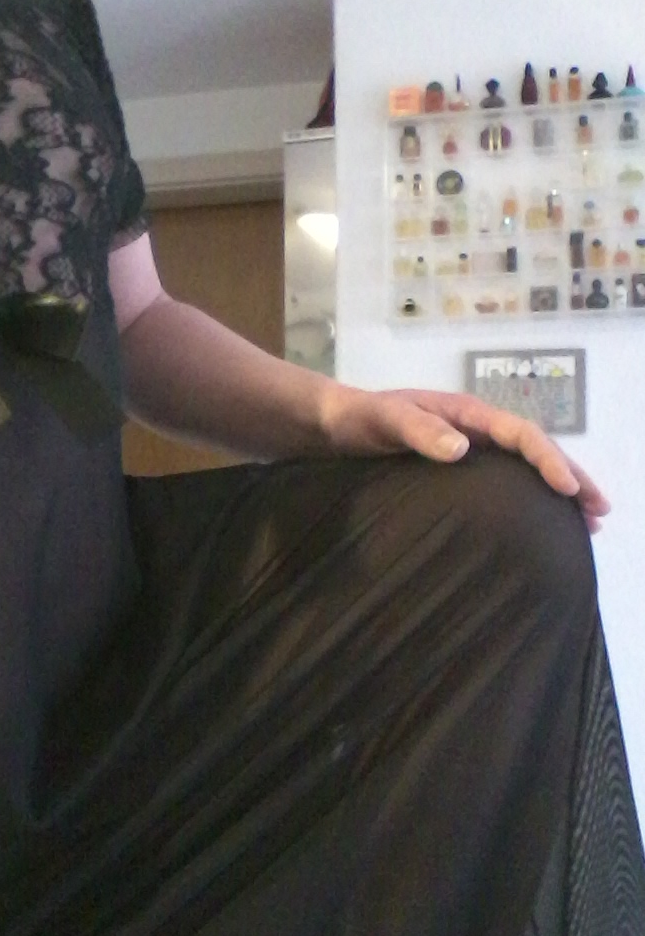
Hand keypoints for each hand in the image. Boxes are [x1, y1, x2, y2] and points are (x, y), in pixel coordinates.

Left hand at [320, 385, 609, 532]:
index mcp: (466, 414)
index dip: (547, 459)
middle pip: (534, 451)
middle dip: (570, 476)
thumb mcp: (384, 420)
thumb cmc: (359, 418)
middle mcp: (474, 429)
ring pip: (524, 467)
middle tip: (600, 510)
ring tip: (589, 521)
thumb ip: (417, 430)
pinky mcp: (458, 469)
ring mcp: (469, 448)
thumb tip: (461, 448)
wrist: (335, 424)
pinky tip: (541, 522)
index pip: (520, 433)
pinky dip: (528, 498)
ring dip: (557, 489)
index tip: (567, 488)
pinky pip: (503, 481)